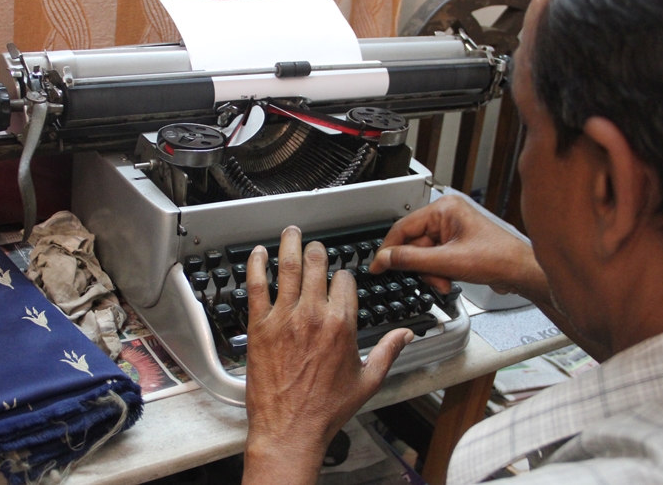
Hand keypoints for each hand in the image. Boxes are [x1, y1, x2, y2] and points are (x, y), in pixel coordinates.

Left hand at [242, 226, 412, 484]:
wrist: (290, 429)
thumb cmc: (326, 410)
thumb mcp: (367, 381)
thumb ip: (389, 352)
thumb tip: (406, 335)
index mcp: (342, 325)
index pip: (345, 282)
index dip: (343, 277)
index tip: (340, 279)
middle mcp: (314, 316)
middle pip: (317, 266)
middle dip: (318, 251)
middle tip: (315, 246)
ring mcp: (284, 318)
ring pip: (288, 268)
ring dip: (289, 245)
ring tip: (290, 232)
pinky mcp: (260, 326)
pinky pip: (257, 287)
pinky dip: (257, 266)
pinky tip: (259, 254)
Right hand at [370, 195, 548, 301]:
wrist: (521, 272)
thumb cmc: (498, 258)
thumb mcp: (447, 262)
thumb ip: (411, 259)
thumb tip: (386, 258)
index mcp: (444, 209)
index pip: (403, 227)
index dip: (389, 249)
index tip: (378, 266)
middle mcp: (447, 215)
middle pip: (414, 243)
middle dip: (420, 266)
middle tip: (430, 278)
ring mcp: (453, 230)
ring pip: (424, 254)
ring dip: (431, 272)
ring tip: (445, 281)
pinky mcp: (457, 244)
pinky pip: (435, 258)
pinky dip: (439, 272)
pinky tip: (449, 280)